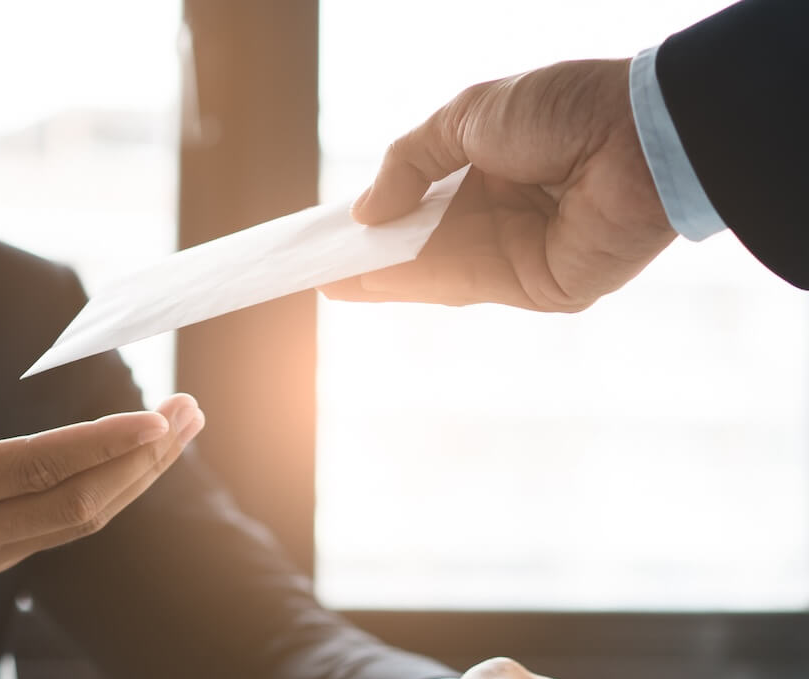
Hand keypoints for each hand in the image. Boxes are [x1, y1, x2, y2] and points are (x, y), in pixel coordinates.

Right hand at [0, 273, 203, 622]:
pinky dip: (112, 491)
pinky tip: (141, 456)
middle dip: (141, 461)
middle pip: (75, 506)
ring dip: (138, 477)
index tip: (157, 416)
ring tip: (183, 427)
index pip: (33, 468)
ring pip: (79, 523)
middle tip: (188, 410)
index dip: (101, 444)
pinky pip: (66, 529)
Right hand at [323, 60, 675, 310]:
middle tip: (321, 266)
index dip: (383, 211)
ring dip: (384, 277)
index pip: (426, 196)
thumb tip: (364, 213)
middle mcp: (508, 213)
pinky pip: (464, 286)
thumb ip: (410, 161)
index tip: (338, 225)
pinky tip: (369, 283)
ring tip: (329, 280)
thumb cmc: (561, 109)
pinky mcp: (538, 288)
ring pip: (438, 271)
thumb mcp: (466, 117)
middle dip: (375, 254)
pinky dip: (415, 286)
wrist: (638, 135)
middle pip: (427, 243)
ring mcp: (521, 254)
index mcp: (497, 166)